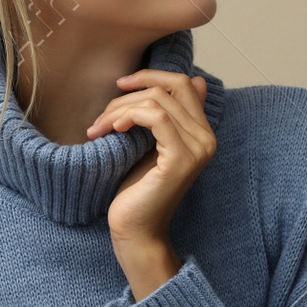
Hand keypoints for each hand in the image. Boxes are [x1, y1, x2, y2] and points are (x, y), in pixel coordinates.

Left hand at [86, 70, 215, 246]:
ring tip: (100, 128)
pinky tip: (112, 130)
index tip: (120, 85)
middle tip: (103, 115)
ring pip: (157, 101)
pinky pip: (156, 118)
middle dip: (130, 93)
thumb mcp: (150, 144)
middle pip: (170, 87)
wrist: (136, 231)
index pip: (184, 82)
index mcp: (202, 132)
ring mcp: (197, 149)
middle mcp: (206, 138)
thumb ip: (166, 116)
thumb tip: (196, 80)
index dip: (151, 75)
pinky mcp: (181, 159)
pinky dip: (130, 116)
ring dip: (120, 108)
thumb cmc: (138, 190)